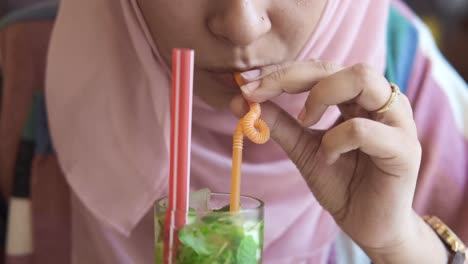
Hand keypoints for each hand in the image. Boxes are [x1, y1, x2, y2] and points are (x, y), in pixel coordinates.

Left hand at [230, 61, 446, 261]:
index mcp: (357, 98)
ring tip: (305, 123)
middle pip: (337, 65)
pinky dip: (335, 141)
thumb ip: (279, 124)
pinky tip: (328, 158)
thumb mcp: (303, 149)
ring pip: (361, 79)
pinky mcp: (404, 148)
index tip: (246, 85)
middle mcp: (380, 101)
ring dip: (320, 97)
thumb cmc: (341, 183)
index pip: (318, 69)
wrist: (369, 225)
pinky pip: (362, 129)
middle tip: (258, 95)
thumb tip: (239, 101)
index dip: (280, 73)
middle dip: (290, 76)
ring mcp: (397, 121)